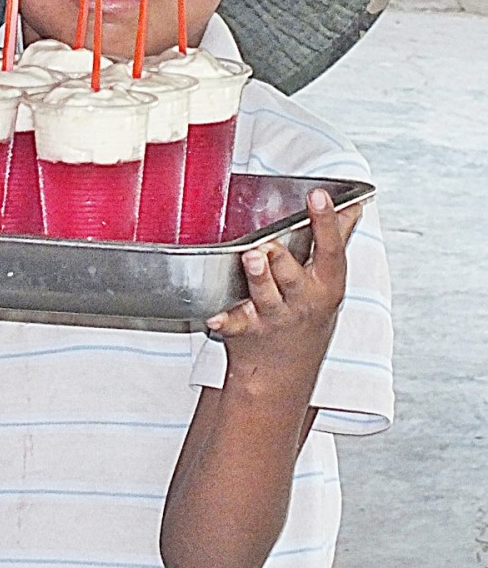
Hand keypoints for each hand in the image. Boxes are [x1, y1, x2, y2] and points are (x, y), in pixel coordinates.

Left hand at [206, 190, 361, 386]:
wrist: (285, 372)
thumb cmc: (307, 316)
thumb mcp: (329, 282)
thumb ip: (336, 241)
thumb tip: (353, 206)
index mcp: (325, 284)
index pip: (330, 250)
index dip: (327, 222)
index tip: (319, 195)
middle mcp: (301, 301)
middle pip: (294, 276)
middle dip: (284, 259)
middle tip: (274, 240)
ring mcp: (273, 317)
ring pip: (265, 295)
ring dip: (259, 277)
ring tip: (253, 258)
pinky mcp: (246, 329)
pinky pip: (234, 324)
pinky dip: (224, 320)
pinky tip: (214, 316)